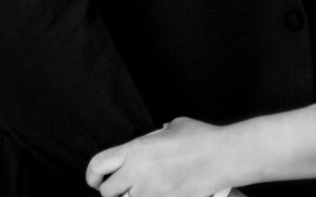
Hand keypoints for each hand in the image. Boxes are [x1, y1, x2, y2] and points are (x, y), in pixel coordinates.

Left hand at [85, 118, 232, 196]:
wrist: (223, 156)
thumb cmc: (201, 138)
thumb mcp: (174, 126)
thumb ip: (157, 135)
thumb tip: (156, 136)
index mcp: (136, 149)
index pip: (98, 164)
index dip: (92, 174)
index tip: (94, 179)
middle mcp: (137, 173)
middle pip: (108, 191)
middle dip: (115, 190)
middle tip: (126, 186)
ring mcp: (149, 192)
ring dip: (135, 196)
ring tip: (152, 186)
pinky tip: (163, 191)